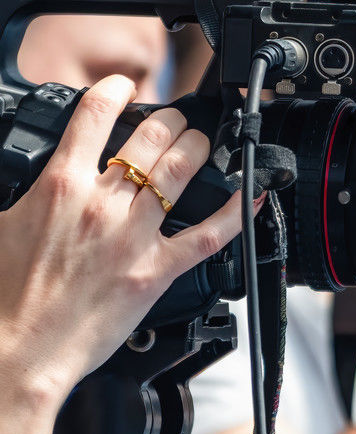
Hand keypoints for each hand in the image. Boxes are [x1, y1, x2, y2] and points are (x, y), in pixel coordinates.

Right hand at [0, 75, 249, 407]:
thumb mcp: (2, 222)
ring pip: (179, 172)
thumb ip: (31, 193)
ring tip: (201, 143)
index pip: (93, 116)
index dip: (114, 91)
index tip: (124, 86)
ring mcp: (133, 236)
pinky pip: (209, 234)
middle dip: (168, 121)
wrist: (19, 347)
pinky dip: (237, 210)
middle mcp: (100, 203)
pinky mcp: (157, 271)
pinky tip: (253, 192)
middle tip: (174, 121)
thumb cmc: (5, 295)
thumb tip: (44, 179)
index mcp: (57, 185)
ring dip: (197, 148)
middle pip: (148, 139)